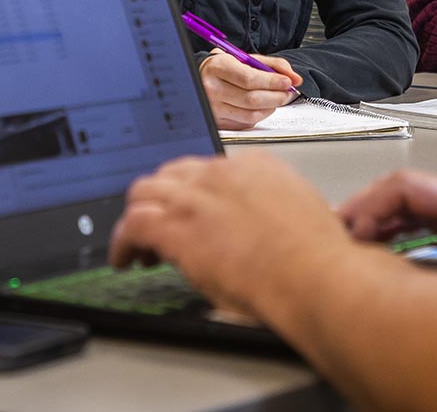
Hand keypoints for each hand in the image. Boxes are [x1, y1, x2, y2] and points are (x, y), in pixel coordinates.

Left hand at [110, 153, 342, 316]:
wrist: (311, 272)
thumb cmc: (313, 255)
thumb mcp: (299, 212)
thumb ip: (271, 210)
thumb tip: (261, 227)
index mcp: (256, 166)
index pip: (208, 169)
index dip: (194, 194)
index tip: (191, 212)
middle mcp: (223, 174)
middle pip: (172, 174)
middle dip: (163, 200)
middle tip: (161, 226)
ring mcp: (198, 197)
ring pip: (145, 192)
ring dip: (138, 217)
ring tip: (139, 245)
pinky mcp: (178, 227)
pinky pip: (133, 225)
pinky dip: (123, 242)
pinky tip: (125, 258)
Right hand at [199, 50, 301, 129]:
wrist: (202, 77)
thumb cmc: (228, 67)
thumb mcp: (248, 59)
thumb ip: (274, 65)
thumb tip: (295, 78)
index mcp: (218, 67)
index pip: (249, 79)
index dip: (272, 82)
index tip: (287, 82)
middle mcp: (211, 89)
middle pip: (251, 99)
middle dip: (276, 96)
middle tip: (288, 92)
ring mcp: (212, 108)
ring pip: (250, 114)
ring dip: (271, 107)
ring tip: (277, 98)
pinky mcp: (217, 121)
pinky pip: (245, 122)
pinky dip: (260, 115)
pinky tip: (263, 106)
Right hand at [339, 170, 436, 276]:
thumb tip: (393, 281)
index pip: (406, 186)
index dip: (365, 206)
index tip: (339, 230)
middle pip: (408, 200)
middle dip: (368, 220)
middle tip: (336, 243)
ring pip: (420, 218)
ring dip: (385, 235)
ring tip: (356, 256)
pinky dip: (407, 249)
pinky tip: (396, 271)